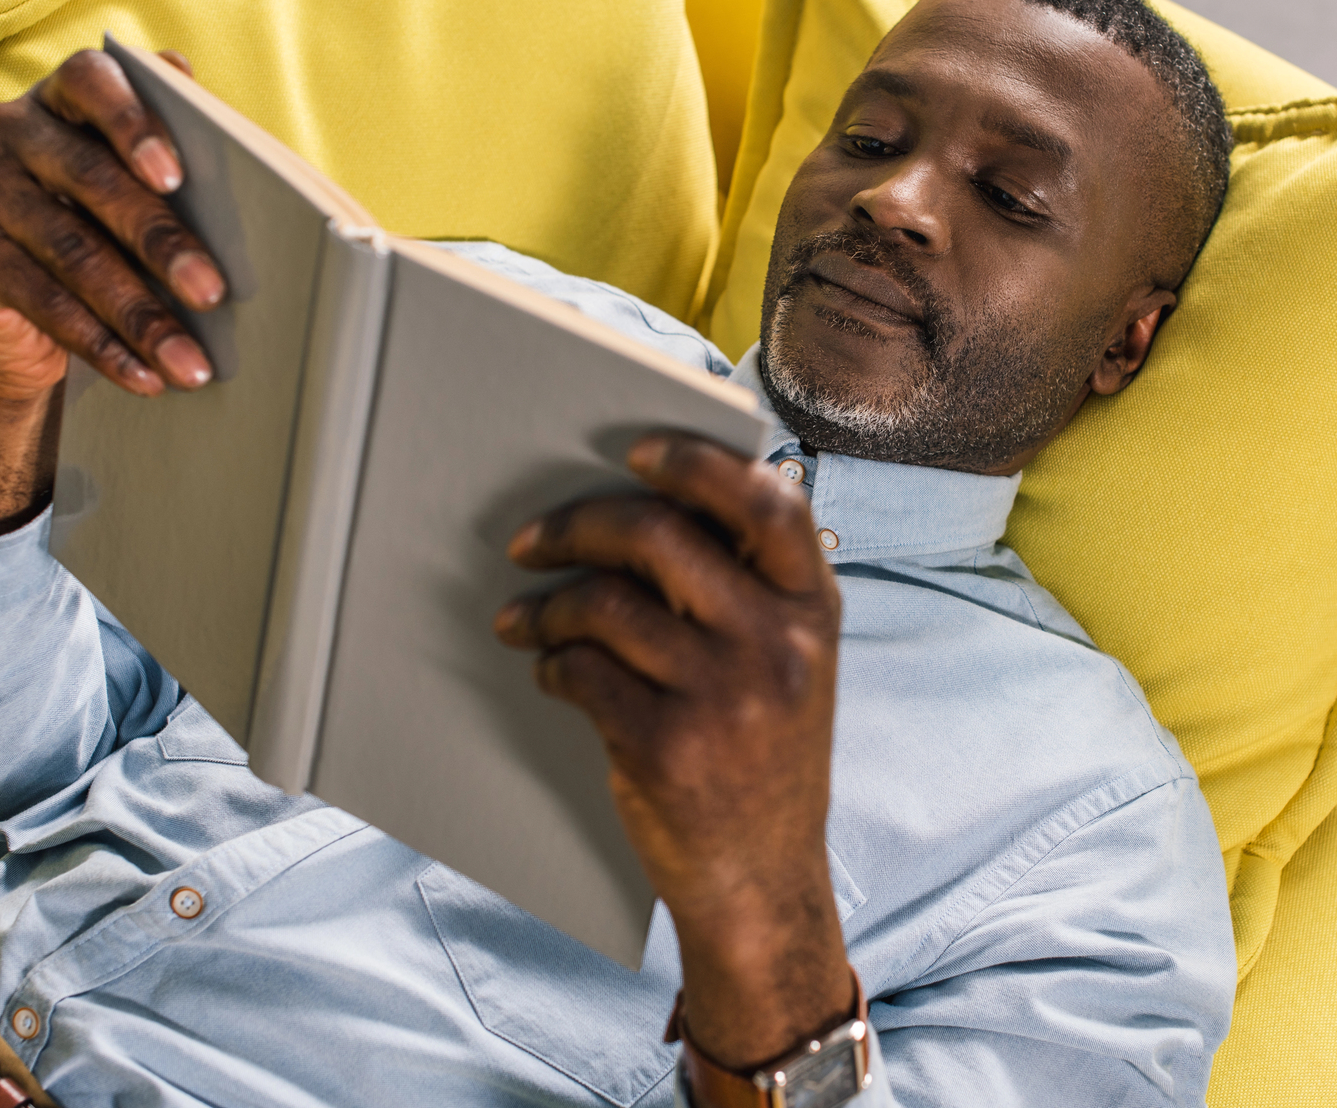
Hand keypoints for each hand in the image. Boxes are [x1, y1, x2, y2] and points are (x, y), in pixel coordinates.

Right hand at [0, 47, 224, 528]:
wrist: (19, 312)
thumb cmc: (106, 231)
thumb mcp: (137, 193)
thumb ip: (179, 164)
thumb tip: (252, 164)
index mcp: (61, 97)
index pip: (90, 80)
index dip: (132, 121)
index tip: (175, 175)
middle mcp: (8, 128)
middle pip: (90, 179)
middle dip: (160, 242)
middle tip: (214, 293)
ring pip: (71, 253)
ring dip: (140, 315)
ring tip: (192, 362)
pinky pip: (41, 300)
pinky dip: (102, 345)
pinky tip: (145, 376)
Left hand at [495, 433, 854, 1069]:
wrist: (763, 883)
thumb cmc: (767, 760)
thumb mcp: (795, 666)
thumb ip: (754, 590)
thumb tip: (657, 507)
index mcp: (815, 611)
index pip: (767, 500)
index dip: (695, 462)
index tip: (636, 452)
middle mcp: (778, 645)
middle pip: (659, 536)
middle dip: (577, 524)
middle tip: (530, 538)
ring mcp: (724, 698)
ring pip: (605, 603)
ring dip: (546, 604)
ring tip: (521, 618)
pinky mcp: (666, 749)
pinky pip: (582, 672)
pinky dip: (552, 664)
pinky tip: (550, 670)